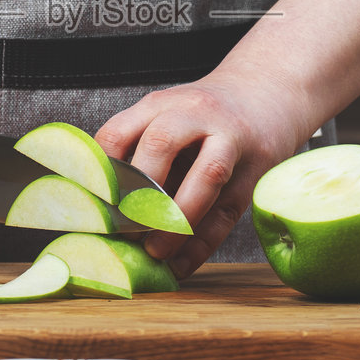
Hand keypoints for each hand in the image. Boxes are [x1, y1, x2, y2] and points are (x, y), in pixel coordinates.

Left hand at [95, 73, 307, 278]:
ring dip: (176, 220)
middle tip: (124, 231)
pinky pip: (227, 211)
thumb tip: (100, 209)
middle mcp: (195, 114)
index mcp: (161, 104)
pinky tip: (180, 265)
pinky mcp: (255, 171)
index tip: (93, 209)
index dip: (102, 174)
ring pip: (206, 176)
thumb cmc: (203, 116)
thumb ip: (136, 150)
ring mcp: (231, 140)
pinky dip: (201, 245)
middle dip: (138, 193)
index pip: (119, 133)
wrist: (266, 93)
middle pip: (161, 146)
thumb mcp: (166, 116)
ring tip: (154, 252)